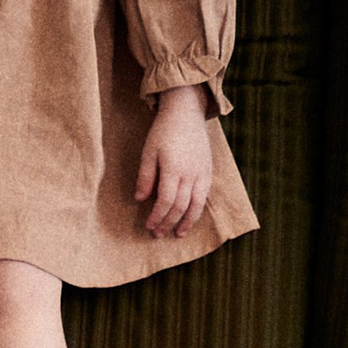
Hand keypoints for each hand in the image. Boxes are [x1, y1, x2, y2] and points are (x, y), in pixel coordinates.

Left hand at [135, 84, 214, 239]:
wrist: (186, 112)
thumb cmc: (163, 131)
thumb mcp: (148, 151)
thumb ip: (145, 177)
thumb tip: (139, 199)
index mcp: (173, 168)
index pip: (166, 201)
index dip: (157, 216)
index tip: (149, 226)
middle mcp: (190, 173)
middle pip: (180, 206)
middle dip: (169, 222)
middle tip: (158, 234)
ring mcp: (202, 172)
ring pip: (197, 205)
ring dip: (187, 222)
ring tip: (178, 233)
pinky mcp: (208, 170)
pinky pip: (205, 195)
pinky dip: (197, 209)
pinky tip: (190, 216)